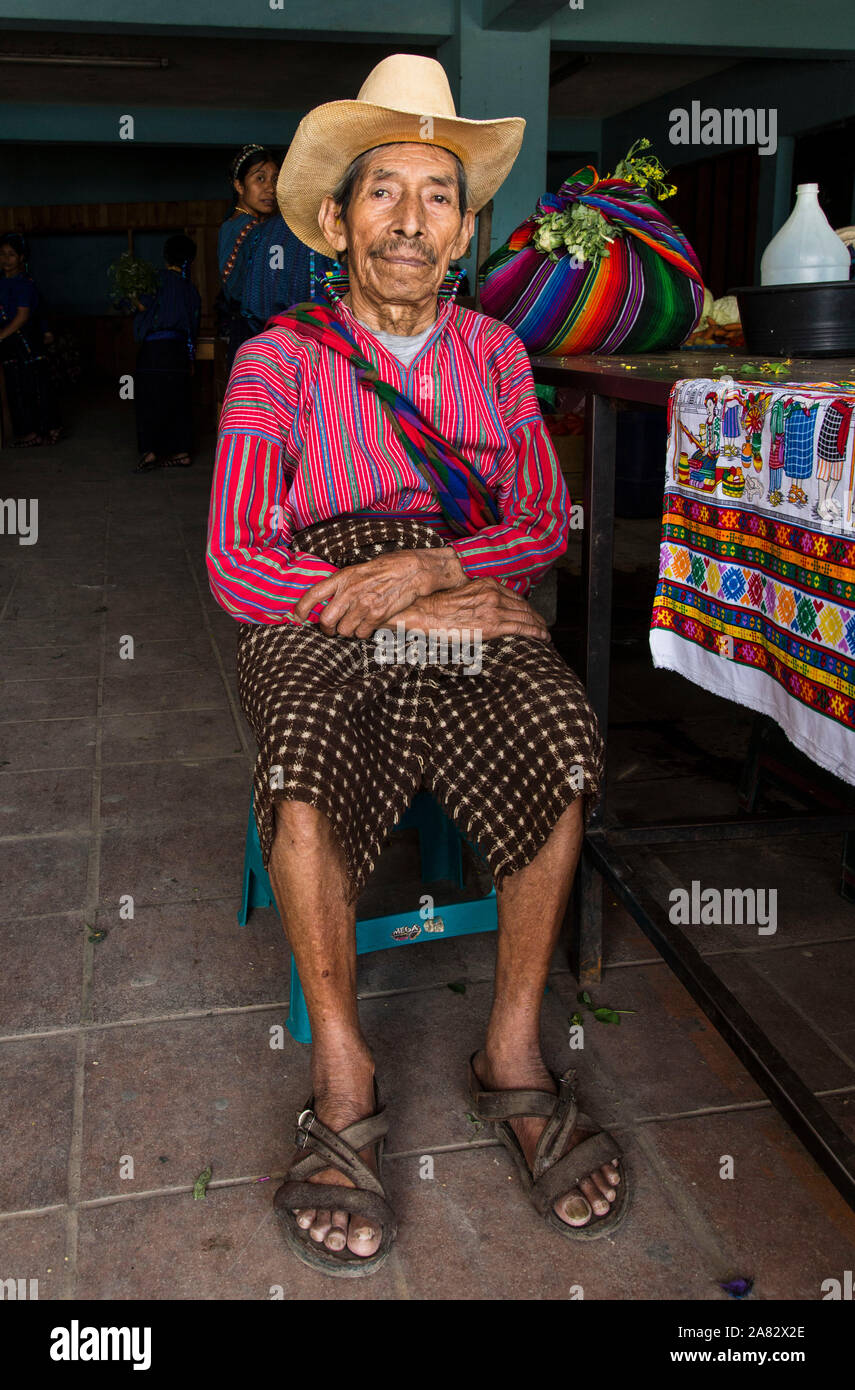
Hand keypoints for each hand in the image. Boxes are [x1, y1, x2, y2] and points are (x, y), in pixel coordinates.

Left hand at [294, 546, 465, 637]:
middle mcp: (349, 591)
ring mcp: (363, 604)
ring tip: (356, 623)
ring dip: (348, 631)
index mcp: (342, 577)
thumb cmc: (383, 569)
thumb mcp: (357, 571)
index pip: (313, 595)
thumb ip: (341, 585)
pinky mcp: (377, 615)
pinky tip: (369, 625)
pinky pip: (362, 633)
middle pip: (326, 620)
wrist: (410, 570)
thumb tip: (324, 600)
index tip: (297, 618)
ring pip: (343, 630)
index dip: (301, 609)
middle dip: (327, 629)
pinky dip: (363, 633)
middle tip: (333, 629)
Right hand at [390, 577, 548, 641]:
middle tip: (543, 626)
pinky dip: (536, 632)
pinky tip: (543, 637)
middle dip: (536, 617)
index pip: (515, 596)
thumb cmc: (438, 607)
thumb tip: (483, 610)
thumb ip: (478, 598)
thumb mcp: (463, 595)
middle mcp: (494, 593)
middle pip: (524, 606)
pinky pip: (522, 628)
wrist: (426, 613)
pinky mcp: (493, 624)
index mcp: (487, 584)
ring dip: (539, 626)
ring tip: (545, 634)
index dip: (527, 607)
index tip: (532, 614)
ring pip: (526, 617)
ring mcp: (495, 608)